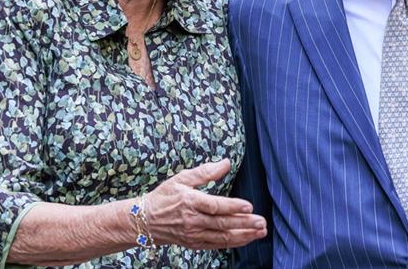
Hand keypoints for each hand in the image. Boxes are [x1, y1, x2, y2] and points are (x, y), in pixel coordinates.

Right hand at [146, 159, 267, 249]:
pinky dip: (233, 243)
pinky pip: (217, 245)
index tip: (249, 206)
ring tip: (260, 232)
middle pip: (222, 223)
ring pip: (222, 237)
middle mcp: (192, 220)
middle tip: (262, 221)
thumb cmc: (164, 197)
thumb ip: (205, 171)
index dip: (233, 207)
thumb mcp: (182, 178)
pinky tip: (246, 239)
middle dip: (245, 224)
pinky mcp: (194, 244)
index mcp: (190, 202)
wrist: (145, 221)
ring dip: (243, 235)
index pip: (215, 206)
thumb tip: (226, 162)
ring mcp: (193, 234)